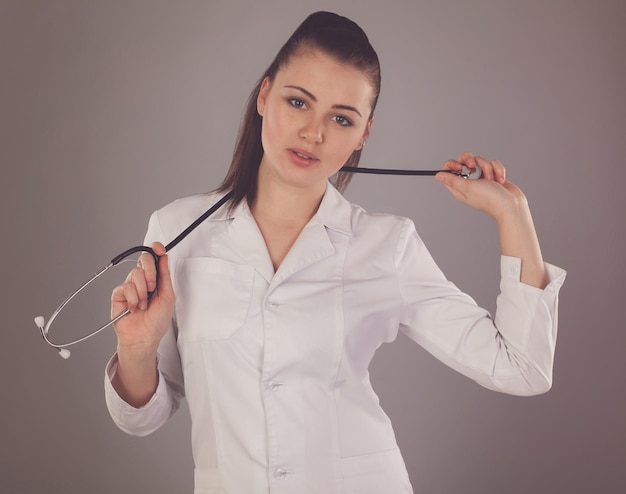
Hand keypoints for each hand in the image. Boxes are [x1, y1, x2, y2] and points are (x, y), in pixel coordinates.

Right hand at [110, 242, 175, 357]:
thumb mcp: (168, 296)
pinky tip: (134, 308)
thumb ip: (164, 275)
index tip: (159, 249)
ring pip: (135, 274)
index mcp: (156, 278)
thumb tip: (164, 256)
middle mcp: (142, 279)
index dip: (156, 249)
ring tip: (144, 305)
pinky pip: (125, 287)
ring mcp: (130, 286)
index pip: (154, 257)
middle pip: (143, 259)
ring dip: (143, 292)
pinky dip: (133, 299)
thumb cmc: (158, 320)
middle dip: (149, 272)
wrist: (145, 337)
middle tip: (152, 287)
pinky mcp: (119, 294)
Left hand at [436, 151, 528, 222]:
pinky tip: (500, 181)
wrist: (512, 204)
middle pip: (464, 161)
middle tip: (473, 166)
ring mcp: (481, 179)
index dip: (452, 164)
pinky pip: (493, 164)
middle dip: (471, 160)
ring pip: (480, 161)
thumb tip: (438, 176)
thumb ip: (453, 180)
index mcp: (459, 187)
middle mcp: (469, 183)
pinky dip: (498, 170)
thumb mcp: (468, 187)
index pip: (448, 171)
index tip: (460, 166)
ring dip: (488, 168)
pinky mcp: (493, 176)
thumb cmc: (490, 199)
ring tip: (493, 180)